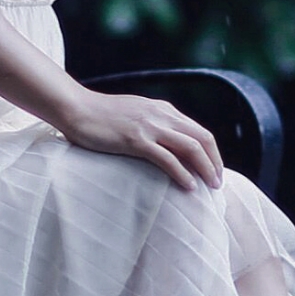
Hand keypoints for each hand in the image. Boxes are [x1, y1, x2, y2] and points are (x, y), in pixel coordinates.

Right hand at [60, 90, 224, 190]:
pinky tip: (189, 187)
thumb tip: (165, 142)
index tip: (214, 171)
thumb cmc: (101, 116)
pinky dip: (182, 174)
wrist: (76, 108)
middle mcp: (161, 115)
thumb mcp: (135, 113)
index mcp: (163, 110)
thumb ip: (152, 123)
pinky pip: (167, 159)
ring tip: (211, 187)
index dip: (212, 153)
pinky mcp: (135, 140)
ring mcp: (149, 127)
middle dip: (215, 162)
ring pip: (191, 147)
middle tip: (218, 183)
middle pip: (203, 138)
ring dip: (206, 168)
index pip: (199, 131)